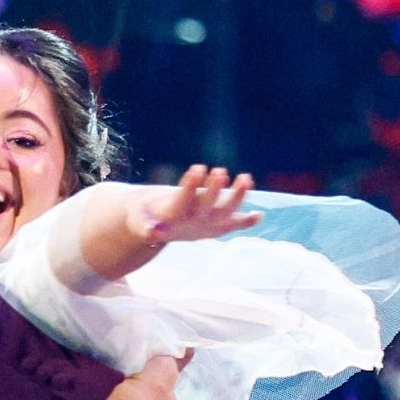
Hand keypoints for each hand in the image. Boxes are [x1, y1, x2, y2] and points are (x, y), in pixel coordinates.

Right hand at [131, 165, 261, 245]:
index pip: (183, 200)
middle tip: (219, 171)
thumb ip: (146, 226)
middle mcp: (192, 223)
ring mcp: (206, 225)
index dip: (191, 186)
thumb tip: (152, 232)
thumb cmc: (144, 217)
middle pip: (207, 207)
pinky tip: (258, 216)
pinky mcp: (215, 226)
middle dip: (214, 190)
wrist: (155, 230)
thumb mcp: (140, 220)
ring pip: (225, 212)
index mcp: (173, 219)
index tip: (197, 168)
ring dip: (237, 196)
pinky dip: (246, 221)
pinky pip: (232, 224)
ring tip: (246, 177)